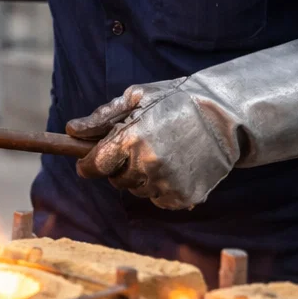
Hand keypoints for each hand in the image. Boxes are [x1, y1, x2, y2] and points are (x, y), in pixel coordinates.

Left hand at [66, 78, 237, 210]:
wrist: (225, 116)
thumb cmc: (177, 100)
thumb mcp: (137, 97)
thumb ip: (102, 117)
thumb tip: (72, 130)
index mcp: (131, 138)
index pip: (94, 165)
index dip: (88, 165)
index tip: (88, 163)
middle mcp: (147, 164)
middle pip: (116, 180)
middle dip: (120, 167)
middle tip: (139, 147)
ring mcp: (167, 183)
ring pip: (138, 191)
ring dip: (142, 178)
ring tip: (162, 153)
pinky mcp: (184, 197)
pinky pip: (159, 200)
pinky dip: (162, 189)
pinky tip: (176, 167)